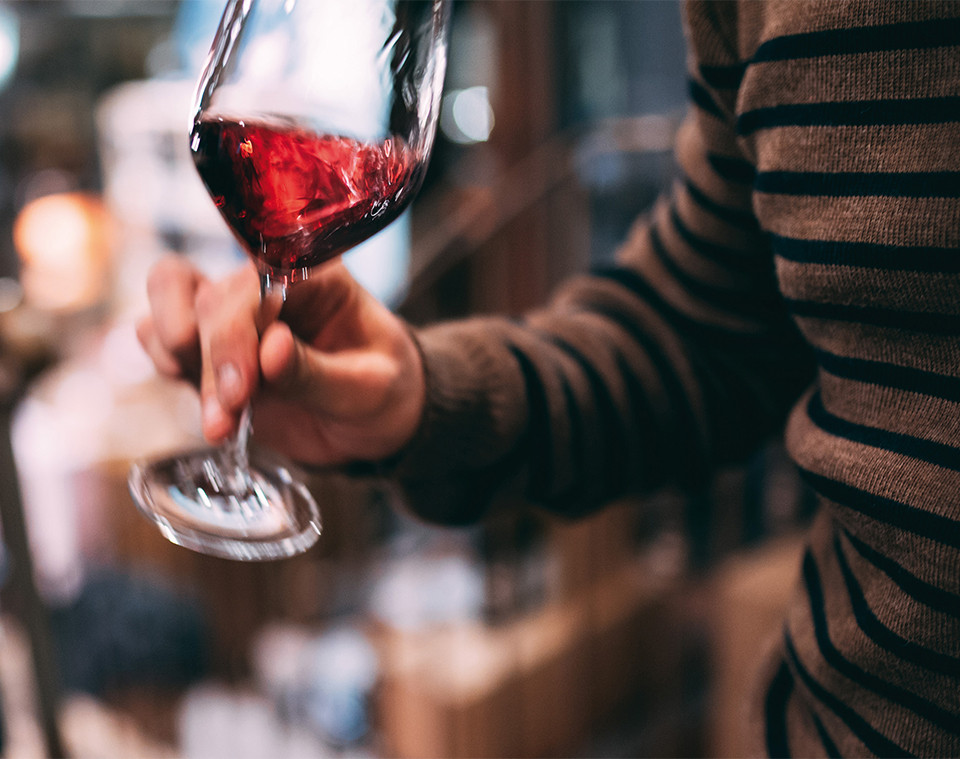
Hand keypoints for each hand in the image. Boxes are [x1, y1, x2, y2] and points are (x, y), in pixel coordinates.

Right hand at [136, 256, 425, 466]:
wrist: (376, 424)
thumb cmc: (384, 392)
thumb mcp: (369, 389)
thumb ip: (317, 372)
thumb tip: (271, 350)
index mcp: (315, 276)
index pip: (260, 282)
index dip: (239, 331)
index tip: (243, 385)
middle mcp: (268, 284)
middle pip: (209, 298)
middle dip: (211, 362)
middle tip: (227, 416)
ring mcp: (235, 315)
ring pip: (170, 299)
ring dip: (177, 359)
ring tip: (218, 421)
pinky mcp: (211, 351)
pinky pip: (161, 336)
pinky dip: (166, 364)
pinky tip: (203, 401)